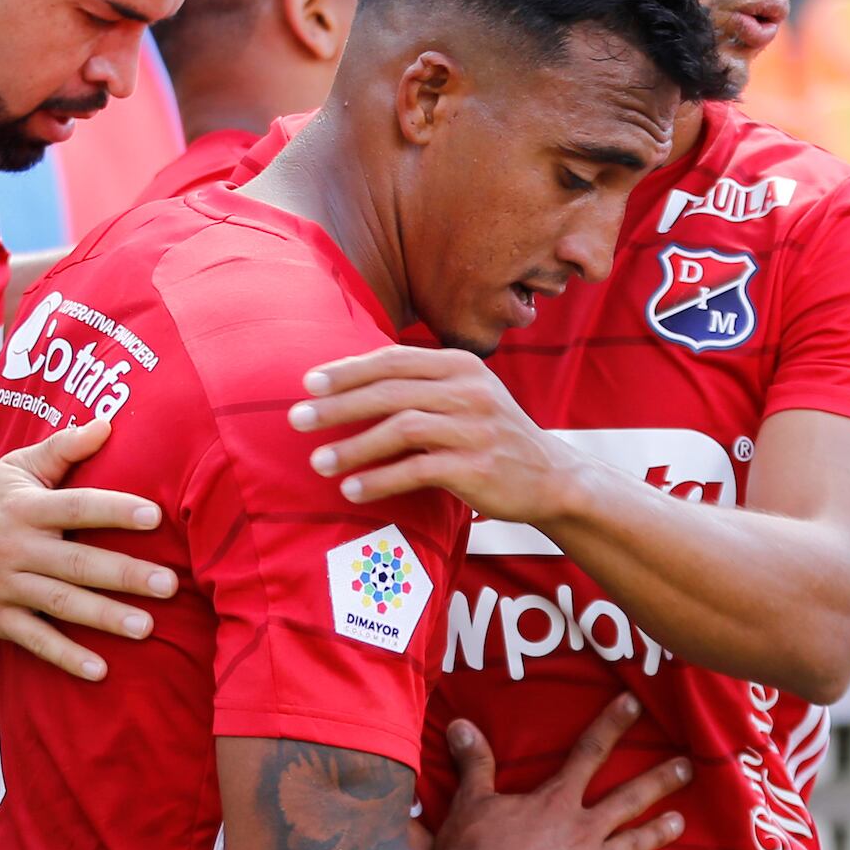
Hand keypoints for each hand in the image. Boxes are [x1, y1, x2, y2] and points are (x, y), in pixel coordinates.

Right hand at [0, 415, 176, 680]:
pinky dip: (65, 656)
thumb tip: (108, 423)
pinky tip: (99, 670)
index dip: (115, 510)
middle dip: (124, 574)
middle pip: (77, 561)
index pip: (77, 505)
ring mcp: (4, 586)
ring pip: (60, 603)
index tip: (155, 516)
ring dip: (104, 617)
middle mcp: (16, 547)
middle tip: (169, 585)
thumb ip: (62, 449)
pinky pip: (34, 640)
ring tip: (147, 628)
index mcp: (26, 507)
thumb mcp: (16, 468)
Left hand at [290, 346, 582, 523]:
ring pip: (400, 429)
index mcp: (461, 365)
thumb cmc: (493, 435)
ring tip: (318, 462)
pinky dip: (379, 480)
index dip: (347, 370)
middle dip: (337, 406)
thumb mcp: (466, 395)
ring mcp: (475, 428)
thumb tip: (351, 382)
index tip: (307, 383)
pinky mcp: (477, 467)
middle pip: (389, 391)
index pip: (393, 359)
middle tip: (297, 419)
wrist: (552, 477)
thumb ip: (421, 384)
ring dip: (353, 447)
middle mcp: (470, 391)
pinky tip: (353, 490)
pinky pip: (417, 470)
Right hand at [429, 692, 690, 849]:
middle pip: (628, 800)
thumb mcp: (470, 800)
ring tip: (679, 823)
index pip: (589, 752)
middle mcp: (581, 832)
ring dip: (657, 834)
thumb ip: (475, 762)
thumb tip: (461, 725)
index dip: (612, 724)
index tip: (634, 703)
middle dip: (659, 781)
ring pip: (632, 847)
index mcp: (556, 801)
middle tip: (687, 768)